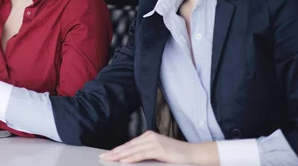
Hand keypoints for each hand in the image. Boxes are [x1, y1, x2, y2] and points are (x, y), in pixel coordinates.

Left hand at [99, 131, 217, 164]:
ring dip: (119, 155)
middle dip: (114, 153)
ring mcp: (154, 142)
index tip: (106, 155)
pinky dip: (132, 157)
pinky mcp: (159, 148)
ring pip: (132, 150)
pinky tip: (124, 160)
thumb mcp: (158, 154)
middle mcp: (149, 137)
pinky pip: (142, 154)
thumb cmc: (177, 156)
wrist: (194, 154)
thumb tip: (131, 160)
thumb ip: (146, 154)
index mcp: (148, 137)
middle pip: (128, 146)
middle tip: (102, 157)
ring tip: (109, 159)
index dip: (117, 150)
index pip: (129, 145)